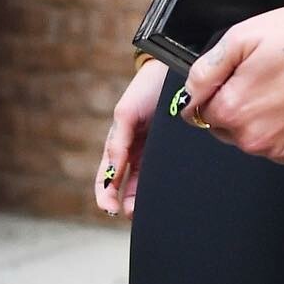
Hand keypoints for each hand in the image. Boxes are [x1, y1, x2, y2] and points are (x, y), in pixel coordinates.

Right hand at [95, 59, 166, 218]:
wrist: (176, 68)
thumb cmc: (147, 89)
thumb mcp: (126, 114)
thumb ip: (117, 142)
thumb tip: (111, 174)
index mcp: (122, 145)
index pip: (109, 178)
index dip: (106, 195)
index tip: (110, 209)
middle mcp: (139, 152)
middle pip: (130, 187)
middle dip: (129, 203)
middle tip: (133, 214)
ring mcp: (158, 153)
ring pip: (149, 184)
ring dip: (146, 200)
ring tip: (149, 211)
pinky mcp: (176, 151)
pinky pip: (170, 173)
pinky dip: (166, 186)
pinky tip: (169, 196)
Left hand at [179, 0, 283, 168]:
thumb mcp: (242, 37)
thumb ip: (206, 70)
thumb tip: (188, 94)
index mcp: (233, 109)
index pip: (200, 112)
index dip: (215, 91)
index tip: (235, 77)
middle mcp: (254, 139)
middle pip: (225, 129)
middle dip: (236, 106)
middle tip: (262, 77)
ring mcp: (281, 151)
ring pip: (253, 139)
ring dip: (260, 120)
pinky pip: (281, 148)